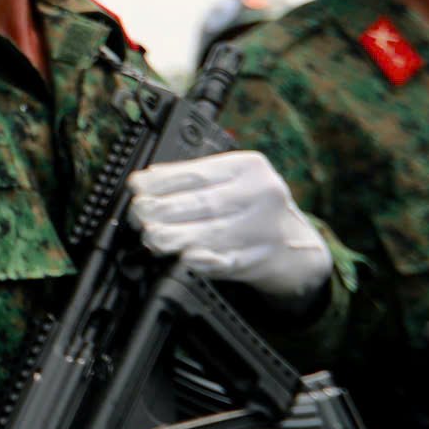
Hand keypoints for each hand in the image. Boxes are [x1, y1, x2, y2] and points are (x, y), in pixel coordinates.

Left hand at [127, 151, 329, 309]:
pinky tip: (186, 259)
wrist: (294, 243)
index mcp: (249, 167)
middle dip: (163, 210)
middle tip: (138, 215)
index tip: (135, 188)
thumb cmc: (249, 205)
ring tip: (151, 237)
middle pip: (203, 202)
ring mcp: (263, 228)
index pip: (198, 173)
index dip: (161, 182)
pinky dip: (204, 261)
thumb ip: (189, 177)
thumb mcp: (229, 179)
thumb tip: (145, 180)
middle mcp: (261, 195)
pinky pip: (227, 260)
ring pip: (212, 232)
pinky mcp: (260, 258)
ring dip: (175, 236)